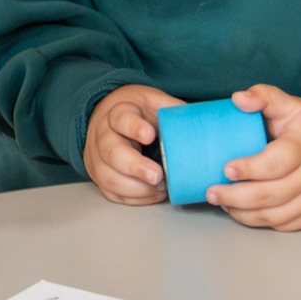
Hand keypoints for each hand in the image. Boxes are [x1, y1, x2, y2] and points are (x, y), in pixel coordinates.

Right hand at [84, 84, 184, 204]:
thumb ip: (172, 109)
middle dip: (135, 167)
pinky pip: (113, 193)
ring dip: (137, 188)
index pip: (121, 119)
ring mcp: (98, 159)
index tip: (150, 135)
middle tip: (158, 175)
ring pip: (109, 177)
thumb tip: (201, 122)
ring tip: (161, 187)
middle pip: (112, 153)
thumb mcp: (153, 101)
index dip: (134, 127)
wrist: (109, 119)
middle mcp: (103, 137)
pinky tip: (154, 193)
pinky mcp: (100, 177)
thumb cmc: (137, 112)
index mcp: (117, 113)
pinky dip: (135, 198)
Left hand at [206, 84, 300, 230]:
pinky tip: (241, 212)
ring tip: (222, 202)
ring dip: (243, 212)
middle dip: (236, 196)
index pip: (276, 162)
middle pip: (271, 194)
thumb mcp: (289, 105)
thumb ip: (264, 96)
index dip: (250, 168)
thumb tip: (238, 98)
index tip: (226, 169)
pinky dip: (258, 221)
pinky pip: (282, 225)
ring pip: (274, 214)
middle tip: (212, 192)